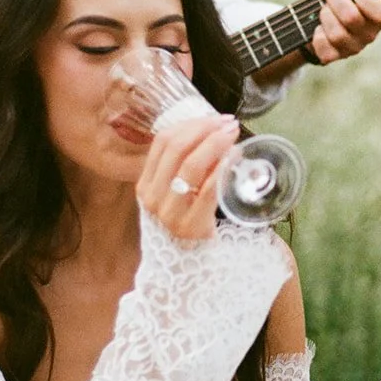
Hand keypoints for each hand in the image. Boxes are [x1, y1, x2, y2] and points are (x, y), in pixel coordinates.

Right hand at [136, 114, 240, 239]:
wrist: (189, 262)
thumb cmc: (188, 219)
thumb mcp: (176, 190)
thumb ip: (185, 164)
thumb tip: (213, 129)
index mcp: (145, 183)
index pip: (162, 142)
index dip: (190, 124)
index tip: (214, 118)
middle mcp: (151, 197)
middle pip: (176, 148)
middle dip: (205, 129)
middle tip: (228, 123)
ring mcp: (168, 213)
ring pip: (191, 166)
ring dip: (215, 144)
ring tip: (233, 135)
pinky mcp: (190, 226)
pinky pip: (207, 189)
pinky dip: (222, 169)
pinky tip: (235, 158)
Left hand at [307, 0, 380, 63]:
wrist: (319, 17)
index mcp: (378, 16)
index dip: (367, 1)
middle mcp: (369, 35)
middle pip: (351, 18)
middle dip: (335, 1)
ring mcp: (352, 48)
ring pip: (337, 35)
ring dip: (325, 17)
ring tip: (324, 11)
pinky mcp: (334, 57)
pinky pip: (324, 49)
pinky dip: (317, 36)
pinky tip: (319, 29)